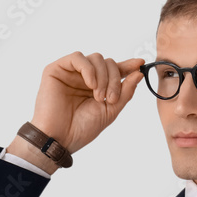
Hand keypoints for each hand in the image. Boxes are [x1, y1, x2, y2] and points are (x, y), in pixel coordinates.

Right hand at [30, 52, 144, 153]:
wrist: (60, 139)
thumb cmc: (81, 129)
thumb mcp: (110, 111)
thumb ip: (125, 92)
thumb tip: (138, 73)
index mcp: (97, 87)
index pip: (114, 70)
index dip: (128, 65)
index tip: (140, 63)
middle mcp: (84, 78)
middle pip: (108, 62)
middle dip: (114, 79)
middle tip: (110, 99)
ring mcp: (70, 73)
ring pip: (95, 58)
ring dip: (102, 76)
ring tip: (98, 96)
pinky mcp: (56, 70)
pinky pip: (77, 57)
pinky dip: (88, 69)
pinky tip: (90, 85)